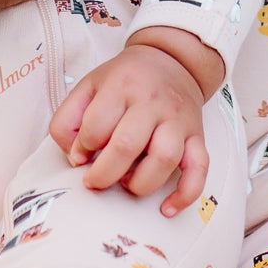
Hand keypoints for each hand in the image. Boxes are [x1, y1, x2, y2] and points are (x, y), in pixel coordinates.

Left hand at [48, 30, 219, 214]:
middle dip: (104, 173)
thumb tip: (75, 156)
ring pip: (164, 159)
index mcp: (122, 86)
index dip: (81, 149)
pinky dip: (186, 193)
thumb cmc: (126, 79)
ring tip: (126, 182)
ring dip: (140, 182)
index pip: (96, 126)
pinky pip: (199, 169)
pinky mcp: (196, 136)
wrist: (171, 59)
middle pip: (127, 145)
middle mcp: (152, 102)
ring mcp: (177, 120)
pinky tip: (167, 207)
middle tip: (94, 180)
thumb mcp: (88, 85)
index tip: (80, 155)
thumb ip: (68, 119)